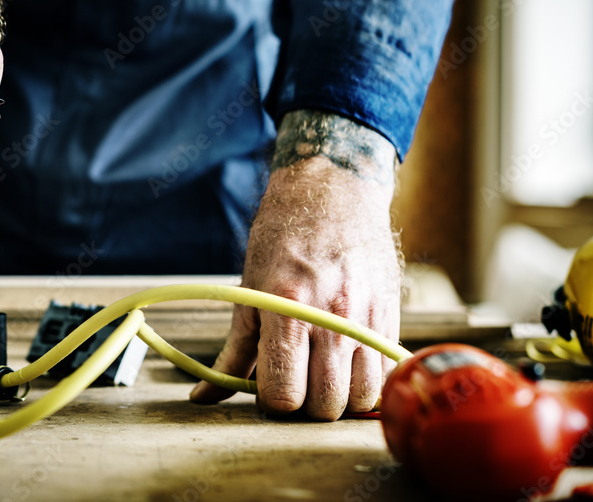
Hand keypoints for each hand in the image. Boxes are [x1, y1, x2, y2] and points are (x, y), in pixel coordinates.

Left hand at [190, 110, 401, 419]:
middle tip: (296, 381)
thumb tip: (203, 396)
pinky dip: (366, 382)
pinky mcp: (391, 314)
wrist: (333, 188)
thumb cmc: (281, 236)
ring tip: (323, 375)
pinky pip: (385, 374)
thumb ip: (234, 350)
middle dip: (306, 405)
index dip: (272, 401)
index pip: (284, 394)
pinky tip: (348, 363)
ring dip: (340, 400)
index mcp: (287, 307)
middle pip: (324, 405)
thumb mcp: (249, 289)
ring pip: (360, 399)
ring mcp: (367, 317)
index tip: (269, 387)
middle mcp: (332, 316)